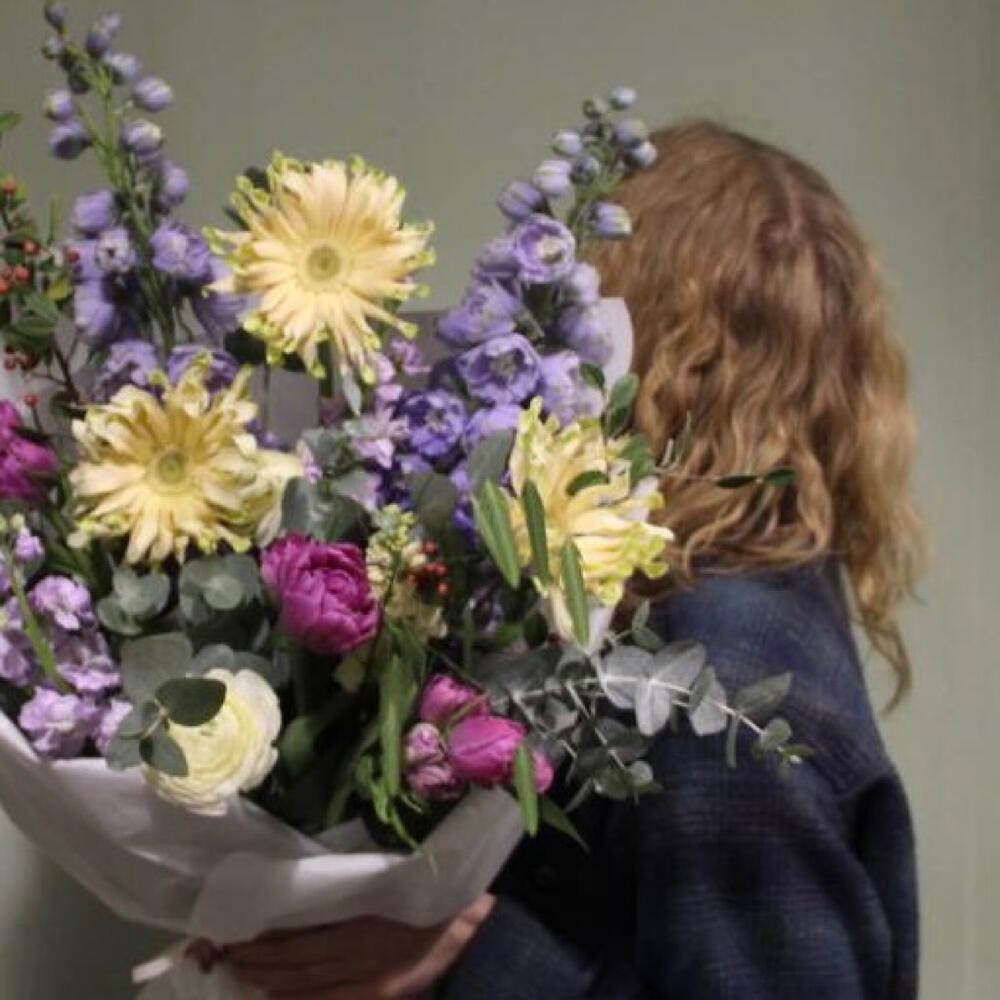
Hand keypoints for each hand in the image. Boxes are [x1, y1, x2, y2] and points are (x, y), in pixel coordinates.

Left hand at [224, 893, 495, 998]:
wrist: (467, 928)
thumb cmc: (427, 895)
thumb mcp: (387, 884)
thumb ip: (352, 889)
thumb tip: (308, 889)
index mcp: (361, 921)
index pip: (303, 936)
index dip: (270, 939)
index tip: (243, 931)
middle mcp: (359, 954)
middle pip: (299, 962)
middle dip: (261, 961)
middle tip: (230, 955)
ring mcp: (367, 979)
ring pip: (308, 985)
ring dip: (272, 980)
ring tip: (243, 975)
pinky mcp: (377, 993)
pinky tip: (277, 998)